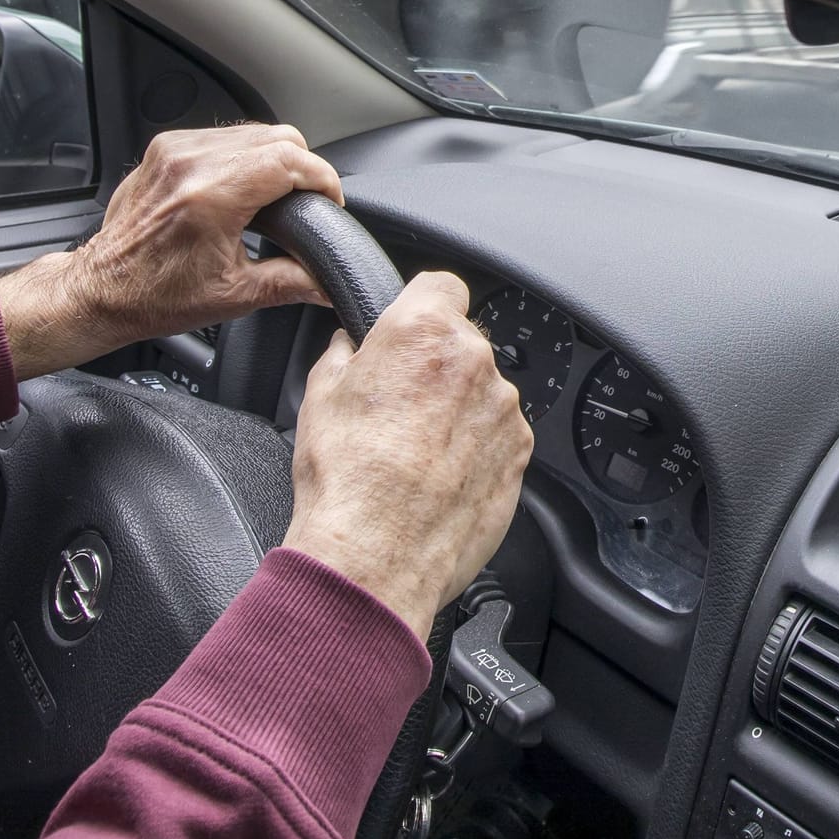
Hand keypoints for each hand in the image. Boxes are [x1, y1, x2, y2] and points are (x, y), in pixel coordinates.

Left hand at [0, 124, 342, 378]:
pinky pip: (223, 136)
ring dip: (277, 159)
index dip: (323, 179)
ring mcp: (175, 150)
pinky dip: (245, 156)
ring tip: (281, 196)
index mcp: (210, 196)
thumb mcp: (234, 295)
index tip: (332, 201)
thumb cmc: (154, 295)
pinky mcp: (165, 149)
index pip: (289, 160)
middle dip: (305, 168)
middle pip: (277, 137)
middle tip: (311, 202)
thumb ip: (291, 284)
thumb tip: (329, 282)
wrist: (101, 289)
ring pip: (253, 131)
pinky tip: (246, 187)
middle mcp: (191, 162)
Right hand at [282, 273, 534, 639]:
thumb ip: (344, 354)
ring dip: (458, 410)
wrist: (376, 554)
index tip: (410, 327)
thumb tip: (349, 346)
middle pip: (462, 343)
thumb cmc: (346, 478)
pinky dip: (476, 449)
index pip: (441, 284)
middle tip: (398, 405)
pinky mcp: (520, 453)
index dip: (422, 305)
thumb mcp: (318, 395)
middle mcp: (473, 360)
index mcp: (422, 331)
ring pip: (482, 392)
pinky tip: (438, 477)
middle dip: (435, 365)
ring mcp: (504, 409)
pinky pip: (498, 435)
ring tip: (414, 453)